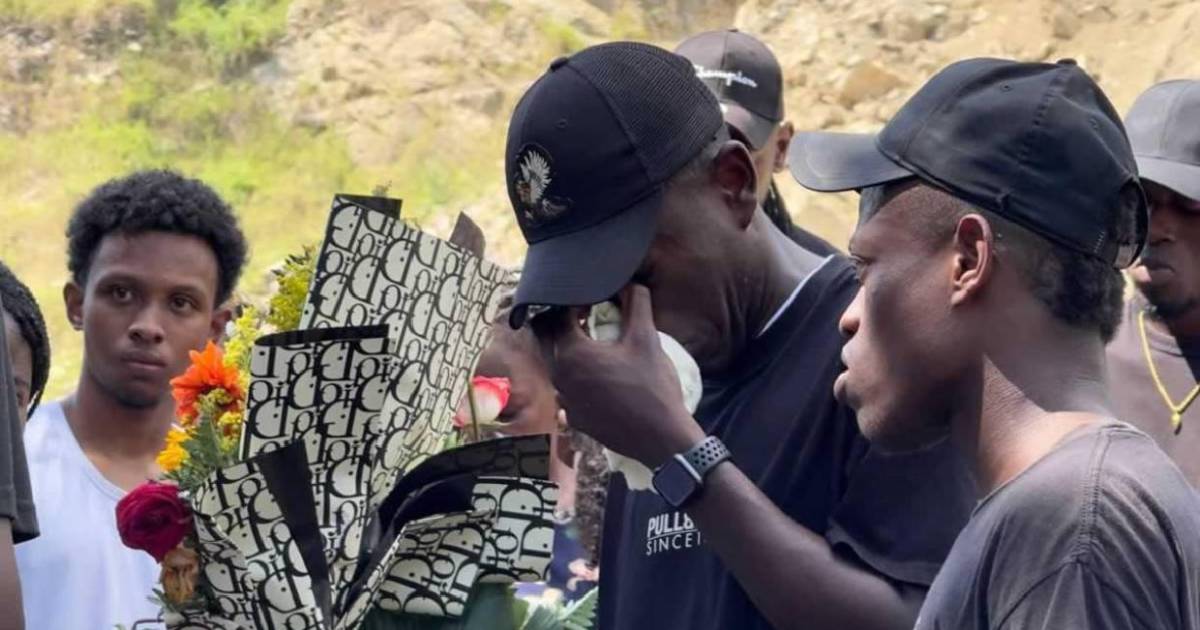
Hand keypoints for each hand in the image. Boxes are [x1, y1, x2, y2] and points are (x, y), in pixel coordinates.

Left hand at [531, 284, 705, 466]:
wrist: (661, 438)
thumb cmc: (653, 386)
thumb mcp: (647, 338)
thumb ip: (636, 303)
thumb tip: (629, 282)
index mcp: (571, 354)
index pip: (556, 315)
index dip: (573, 302)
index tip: (591, 299)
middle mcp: (559, 376)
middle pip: (545, 338)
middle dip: (560, 322)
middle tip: (585, 316)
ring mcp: (564, 400)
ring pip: (555, 363)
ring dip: (568, 349)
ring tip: (594, 342)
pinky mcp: (574, 417)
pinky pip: (566, 387)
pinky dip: (576, 374)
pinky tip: (601, 374)